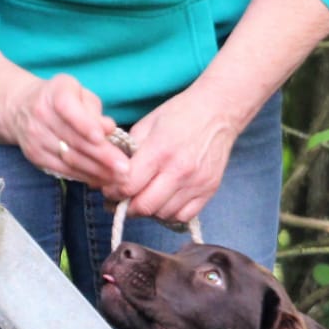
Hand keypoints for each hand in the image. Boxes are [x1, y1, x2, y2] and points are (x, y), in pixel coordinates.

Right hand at [2, 72, 129, 188]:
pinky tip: (102, 180)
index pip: (68, 108)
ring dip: (96, 171)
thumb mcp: (78, 92)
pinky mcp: (36, 157)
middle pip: (73, 140)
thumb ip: (94, 109)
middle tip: (125, 168)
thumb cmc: (61, 98)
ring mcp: (36, 138)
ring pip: (70, 159)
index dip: (85, 124)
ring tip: (119, 179)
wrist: (20, 108)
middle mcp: (41, 115)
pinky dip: (84, 176)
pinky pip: (63, 170)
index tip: (103, 138)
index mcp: (55, 93)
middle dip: (102, 156)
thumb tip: (109, 128)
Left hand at [109, 85, 244, 226]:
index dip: (113, 192)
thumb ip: (127, 153)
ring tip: (145, 197)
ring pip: (162, 214)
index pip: (128, 186)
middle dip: (127, 206)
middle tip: (123, 200)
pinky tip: (164, 201)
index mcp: (160, 151)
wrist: (218, 112)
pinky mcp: (209, 190)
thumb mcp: (146, 125)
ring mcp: (196, 183)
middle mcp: (180, 170)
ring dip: (149, 210)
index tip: (110, 191)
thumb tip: (110, 178)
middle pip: (144, 206)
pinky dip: (170, 213)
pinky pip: (183, 216)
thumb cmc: (179, 115)